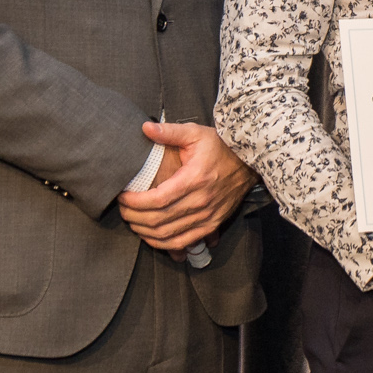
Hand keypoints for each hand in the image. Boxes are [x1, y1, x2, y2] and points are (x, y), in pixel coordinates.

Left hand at [121, 121, 254, 250]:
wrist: (250, 162)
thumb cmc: (221, 146)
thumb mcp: (196, 133)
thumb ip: (170, 131)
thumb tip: (145, 128)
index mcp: (194, 179)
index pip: (156, 199)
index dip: (134, 202)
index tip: (122, 197)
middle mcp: (201, 201)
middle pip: (158, 220)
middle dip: (134, 218)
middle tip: (122, 210)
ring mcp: (208, 216)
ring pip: (168, 235)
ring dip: (145, 232)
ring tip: (133, 222)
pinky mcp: (213, 224)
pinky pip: (183, 242)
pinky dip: (164, 244)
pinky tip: (152, 237)